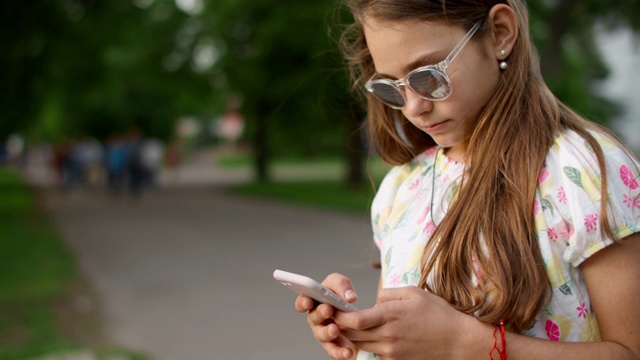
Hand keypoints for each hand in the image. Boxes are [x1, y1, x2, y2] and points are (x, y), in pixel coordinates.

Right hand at [294, 273, 359, 359]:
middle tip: (328, 309)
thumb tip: (349, 296)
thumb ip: (342, 285)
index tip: (308, 301)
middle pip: (313, 317)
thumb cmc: (341, 296)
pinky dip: (340, 353)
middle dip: (320, 313)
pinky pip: (334, 351)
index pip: (302, 303)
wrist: (358, 316)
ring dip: (328, 332)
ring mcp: (324, 332)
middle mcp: (316, 318)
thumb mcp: (341, 284)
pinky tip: (347, 352)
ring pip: (321, 335)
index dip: (303, 302)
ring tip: (335, 329)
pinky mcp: (334, 345)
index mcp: (313, 301)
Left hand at [334, 286, 477, 359]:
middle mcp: (389, 335)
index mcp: (391, 315)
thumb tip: (373, 301)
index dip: (340, 315)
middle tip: (337, 316)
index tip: (334, 309)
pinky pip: (375, 353)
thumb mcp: (414, 293)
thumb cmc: (438, 314)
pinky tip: (374, 337)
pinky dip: (370, 345)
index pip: (355, 319)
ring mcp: (392, 351)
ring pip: (361, 345)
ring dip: (354, 336)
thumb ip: (389, 294)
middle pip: (353, 334)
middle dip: (342, 326)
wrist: (458, 341)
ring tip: (354, 326)